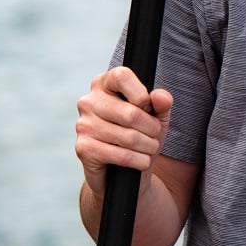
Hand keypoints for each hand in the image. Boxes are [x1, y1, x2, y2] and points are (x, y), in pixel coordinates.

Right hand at [75, 66, 172, 197]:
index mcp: (104, 83)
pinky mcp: (83, 148)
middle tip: (155, 134)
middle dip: (152, 128)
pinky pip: (121, 155)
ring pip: (129, 137)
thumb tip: (159, 96)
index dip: (142, 94)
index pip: (122, 76)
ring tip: (150, 148)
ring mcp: (83, 125)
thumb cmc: (141, 133)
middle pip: (131, 113)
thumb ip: (162, 102)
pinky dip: (139, 161)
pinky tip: (141, 161)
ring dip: (148, 146)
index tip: (148, 107)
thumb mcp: (156, 114)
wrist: (124, 169)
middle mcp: (89, 101)